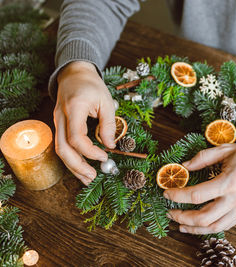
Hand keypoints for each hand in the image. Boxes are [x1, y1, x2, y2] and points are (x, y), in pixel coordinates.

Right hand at [54, 61, 115, 184]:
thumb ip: (109, 124)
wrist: (74, 75)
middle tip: (93, 176)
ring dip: (73, 166)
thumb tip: (111, 145)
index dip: (89, 151)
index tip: (105, 156)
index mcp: (75, 108)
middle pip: (62, 148)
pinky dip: (72, 158)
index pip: (76, 137)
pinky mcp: (59, 126)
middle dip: (77, 165)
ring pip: (60, 149)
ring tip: (88, 178)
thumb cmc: (92, 86)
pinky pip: (62, 145)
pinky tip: (82, 167)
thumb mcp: (107, 101)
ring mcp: (57, 122)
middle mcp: (61, 117)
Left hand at [164, 138, 235, 233]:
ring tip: (180, 224)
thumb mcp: (227, 149)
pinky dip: (208, 229)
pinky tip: (199, 225)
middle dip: (182, 217)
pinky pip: (224, 226)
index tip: (167, 192)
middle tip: (170, 212)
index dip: (178, 195)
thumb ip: (203, 157)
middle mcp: (235, 199)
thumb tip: (184, 166)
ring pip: (214, 227)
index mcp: (230, 182)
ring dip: (193, 228)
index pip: (197, 195)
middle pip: (204, 218)